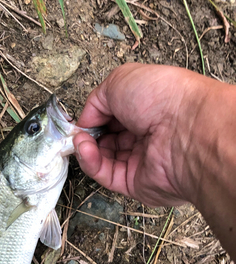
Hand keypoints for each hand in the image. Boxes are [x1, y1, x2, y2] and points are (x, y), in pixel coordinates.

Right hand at [73, 63, 212, 206]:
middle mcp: (145, 135)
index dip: (94, 116)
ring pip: (103, 158)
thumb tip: (86, 120)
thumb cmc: (161, 97)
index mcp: (146, 108)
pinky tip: (85, 149)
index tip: (80, 118)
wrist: (186, 129)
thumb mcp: (120, 81)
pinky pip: (106, 175)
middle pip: (107, 138)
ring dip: (86, 148)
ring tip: (80, 140)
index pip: (113, 115)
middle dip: (88, 134)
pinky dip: (91, 163)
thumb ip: (96, 100)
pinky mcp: (135, 182)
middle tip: (77, 131)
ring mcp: (140, 160)